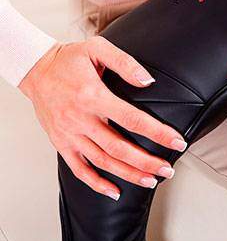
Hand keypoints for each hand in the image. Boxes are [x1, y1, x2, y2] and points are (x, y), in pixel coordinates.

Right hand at [19, 36, 186, 200]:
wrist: (36, 69)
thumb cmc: (69, 59)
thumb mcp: (98, 49)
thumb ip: (126, 64)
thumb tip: (149, 81)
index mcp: (93, 96)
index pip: (133, 119)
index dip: (158, 133)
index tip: (177, 142)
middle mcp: (81, 119)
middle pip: (119, 148)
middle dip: (147, 162)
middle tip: (168, 170)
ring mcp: (69, 134)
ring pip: (102, 162)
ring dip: (128, 174)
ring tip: (150, 181)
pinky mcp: (60, 143)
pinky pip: (78, 169)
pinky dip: (96, 183)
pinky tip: (114, 191)